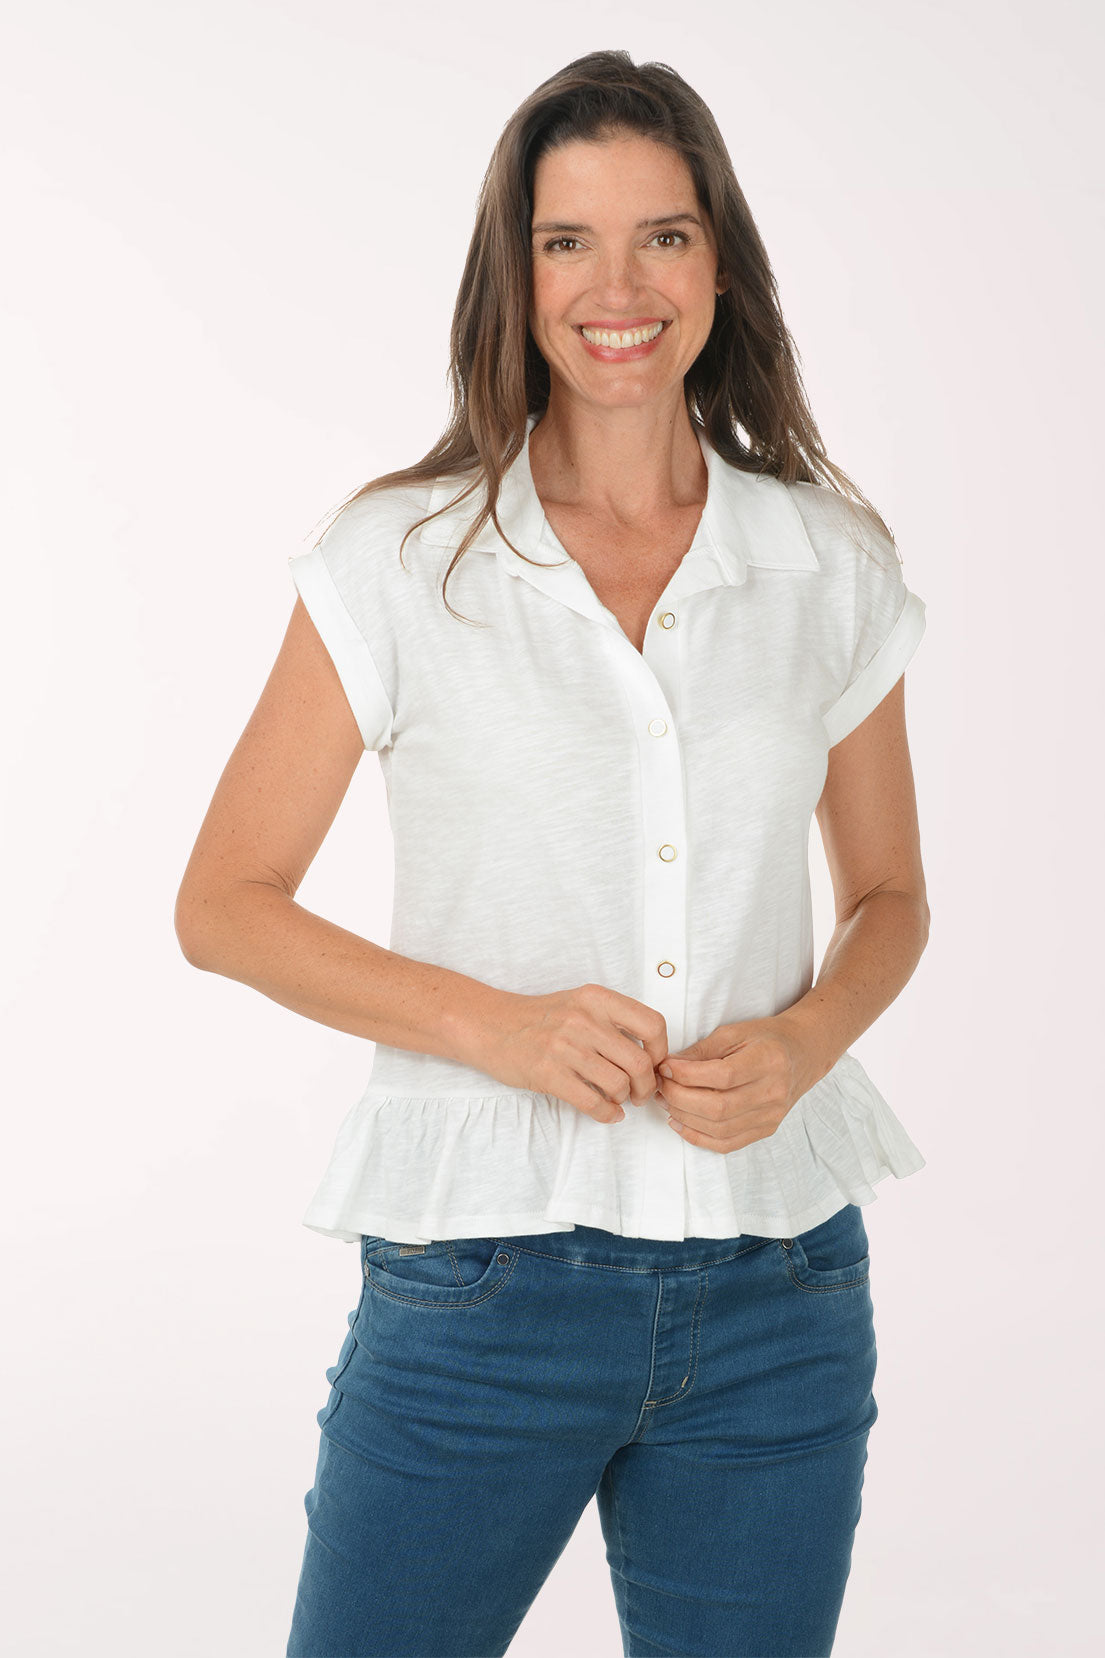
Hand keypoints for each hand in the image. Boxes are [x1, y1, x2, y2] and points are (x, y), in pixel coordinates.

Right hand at [479, 984, 667, 1123]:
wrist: (490, 1026)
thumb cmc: (539, 1018)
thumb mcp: (579, 1003)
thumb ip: (612, 1020)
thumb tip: (651, 1054)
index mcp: (596, 999)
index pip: (652, 1024)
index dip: (661, 1050)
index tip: (654, 1063)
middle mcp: (584, 1020)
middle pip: (639, 1062)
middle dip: (647, 1086)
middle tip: (641, 1093)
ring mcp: (565, 1047)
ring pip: (619, 1085)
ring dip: (625, 1099)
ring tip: (619, 1099)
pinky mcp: (548, 1074)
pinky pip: (592, 1102)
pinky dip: (607, 1114)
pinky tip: (608, 1113)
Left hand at [656, 1015, 821, 1153]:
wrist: (803, 1053)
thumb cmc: (767, 1038)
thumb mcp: (734, 1032)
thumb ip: (701, 1050)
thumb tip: (669, 1067)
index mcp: (768, 1060)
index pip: (721, 1075)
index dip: (687, 1075)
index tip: (666, 1067)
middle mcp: (773, 1092)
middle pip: (717, 1107)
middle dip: (679, 1098)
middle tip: (660, 1085)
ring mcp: (771, 1116)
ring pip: (719, 1129)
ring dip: (684, 1117)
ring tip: (666, 1101)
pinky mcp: (766, 1130)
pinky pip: (727, 1144)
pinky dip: (698, 1137)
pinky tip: (680, 1122)